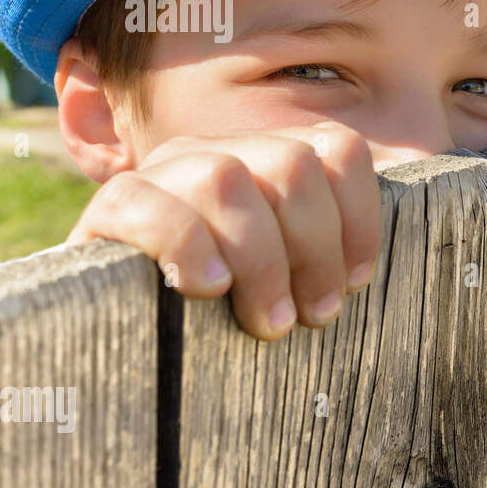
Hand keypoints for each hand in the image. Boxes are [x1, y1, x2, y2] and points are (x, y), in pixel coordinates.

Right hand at [66, 121, 381, 340]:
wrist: (120, 339)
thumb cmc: (224, 317)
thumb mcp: (286, 282)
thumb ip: (326, 258)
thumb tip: (377, 271)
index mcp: (267, 161)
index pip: (337, 149)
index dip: (359, 218)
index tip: (356, 282)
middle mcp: (216, 153)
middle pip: (291, 165)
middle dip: (314, 248)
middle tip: (312, 316)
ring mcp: (161, 175)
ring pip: (226, 179)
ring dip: (260, 258)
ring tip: (267, 321)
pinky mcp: (109, 210)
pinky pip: (148, 204)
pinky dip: (188, 247)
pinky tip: (206, 289)